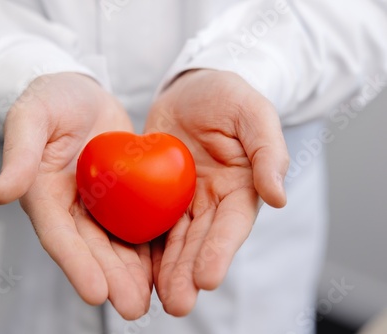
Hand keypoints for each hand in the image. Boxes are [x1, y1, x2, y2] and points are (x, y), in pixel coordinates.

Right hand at [0, 73, 151, 319]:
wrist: (80, 92)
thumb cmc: (51, 99)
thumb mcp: (31, 117)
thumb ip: (18, 154)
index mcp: (44, 194)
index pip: (59, 235)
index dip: (76, 264)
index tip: (96, 293)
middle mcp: (70, 207)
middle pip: (90, 249)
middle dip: (111, 279)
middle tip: (133, 307)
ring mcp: (97, 204)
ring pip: (114, 243)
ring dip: (131, 273)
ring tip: (151, 299)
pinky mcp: (121, 195)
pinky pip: (135, 222)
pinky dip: (148, 245)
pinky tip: (165, 265)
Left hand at [145, 70, 288, 315]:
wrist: (191, 89)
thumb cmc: (227, 96)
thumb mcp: (253, 113)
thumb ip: (269, 151)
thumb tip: (279, 196)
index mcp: (241, 187)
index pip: (231, 225)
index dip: (220, 252)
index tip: (207, 279)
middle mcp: (212, 201)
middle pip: (201, 242)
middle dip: (189, 273)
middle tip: (177, 304)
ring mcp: (184, 200)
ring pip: (174, 240)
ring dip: (167, 271)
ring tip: (157, 299)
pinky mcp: (157, 193)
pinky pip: (149, 221)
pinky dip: (144, 246)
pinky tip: (133, 269)